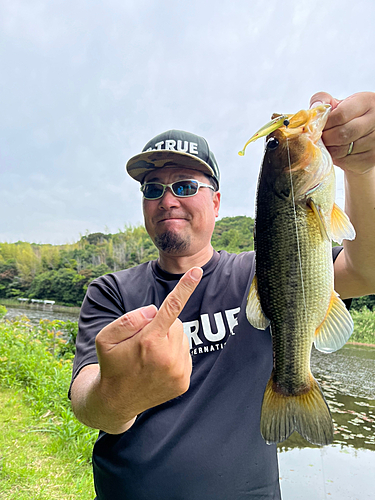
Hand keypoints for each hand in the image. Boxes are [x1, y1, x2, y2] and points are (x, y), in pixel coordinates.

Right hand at [94, 266, 202, 424]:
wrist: (117, 402)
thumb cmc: (111, 363)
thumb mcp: (105, 337)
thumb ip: (129, 319)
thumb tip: (154, 311)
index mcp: (148, 342)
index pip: (170, 308)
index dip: (185, 287)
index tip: (197, 271)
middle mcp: (168, 357)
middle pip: (175, 323)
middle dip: (162, 325)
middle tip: (143, 341)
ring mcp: (178, 371)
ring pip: (182, 338)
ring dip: (169, 340)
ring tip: (150, 356)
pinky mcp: (184, 381)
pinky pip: (185, 354)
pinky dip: (174, 354)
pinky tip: (158, 366)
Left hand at [310, 91, 374, 174]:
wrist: (363, 137)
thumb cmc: (347, 118)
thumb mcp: (338, 104)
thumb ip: (323, 100)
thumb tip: (315, 108)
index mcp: (367, 102)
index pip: (340, 114)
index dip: (325, 123)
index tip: (319, 126)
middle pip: (341, 134)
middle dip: (325, 138)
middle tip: (320, 138)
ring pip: (342, 150)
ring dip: (329, 149)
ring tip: (328, 144)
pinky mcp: (371, 158)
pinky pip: (345, 161)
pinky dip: (336, 159)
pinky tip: (337, 152)